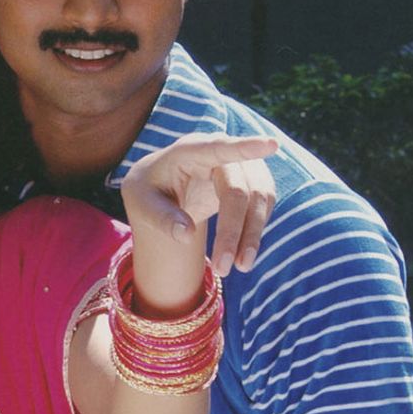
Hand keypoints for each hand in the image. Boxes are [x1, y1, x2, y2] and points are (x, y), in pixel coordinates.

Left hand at [122, 133, 277, 275]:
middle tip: (223, 269)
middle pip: (238, 190)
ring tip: (239, 268)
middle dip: (233, 231)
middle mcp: (220, 154)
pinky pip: (263, 206)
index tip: (271, 145)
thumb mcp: (141, 205)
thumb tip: (187, 234)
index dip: (245, 147)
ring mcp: (241, 165)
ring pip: (259, 198)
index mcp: (189, 151)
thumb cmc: (149, 192)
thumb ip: (161, 218)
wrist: (162, 188)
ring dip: (251, 235)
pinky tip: (242, 254)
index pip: (218, 148)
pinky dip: (255, 231)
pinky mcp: (253, 181)